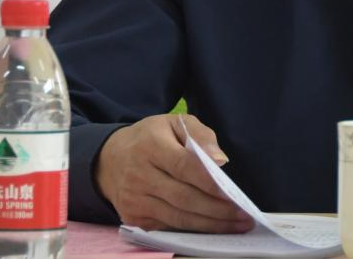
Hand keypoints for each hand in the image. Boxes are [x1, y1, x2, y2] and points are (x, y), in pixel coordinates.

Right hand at [95, 113, 254, 232]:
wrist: (108, 159)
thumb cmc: (151, 138)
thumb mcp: (174, 123)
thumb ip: (200, 135)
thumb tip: (220, 160)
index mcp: (151, 145)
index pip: (184, 166)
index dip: (210, 181)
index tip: (233, 192)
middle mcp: (139, 174)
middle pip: (184, 197)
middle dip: (217, 209)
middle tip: (244, 215)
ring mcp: (135, 199)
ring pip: (178, 217)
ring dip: (210, 224)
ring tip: (236, 225)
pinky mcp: (134, 217)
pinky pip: (168, 227)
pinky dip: (193, 230)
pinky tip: (213, 228)